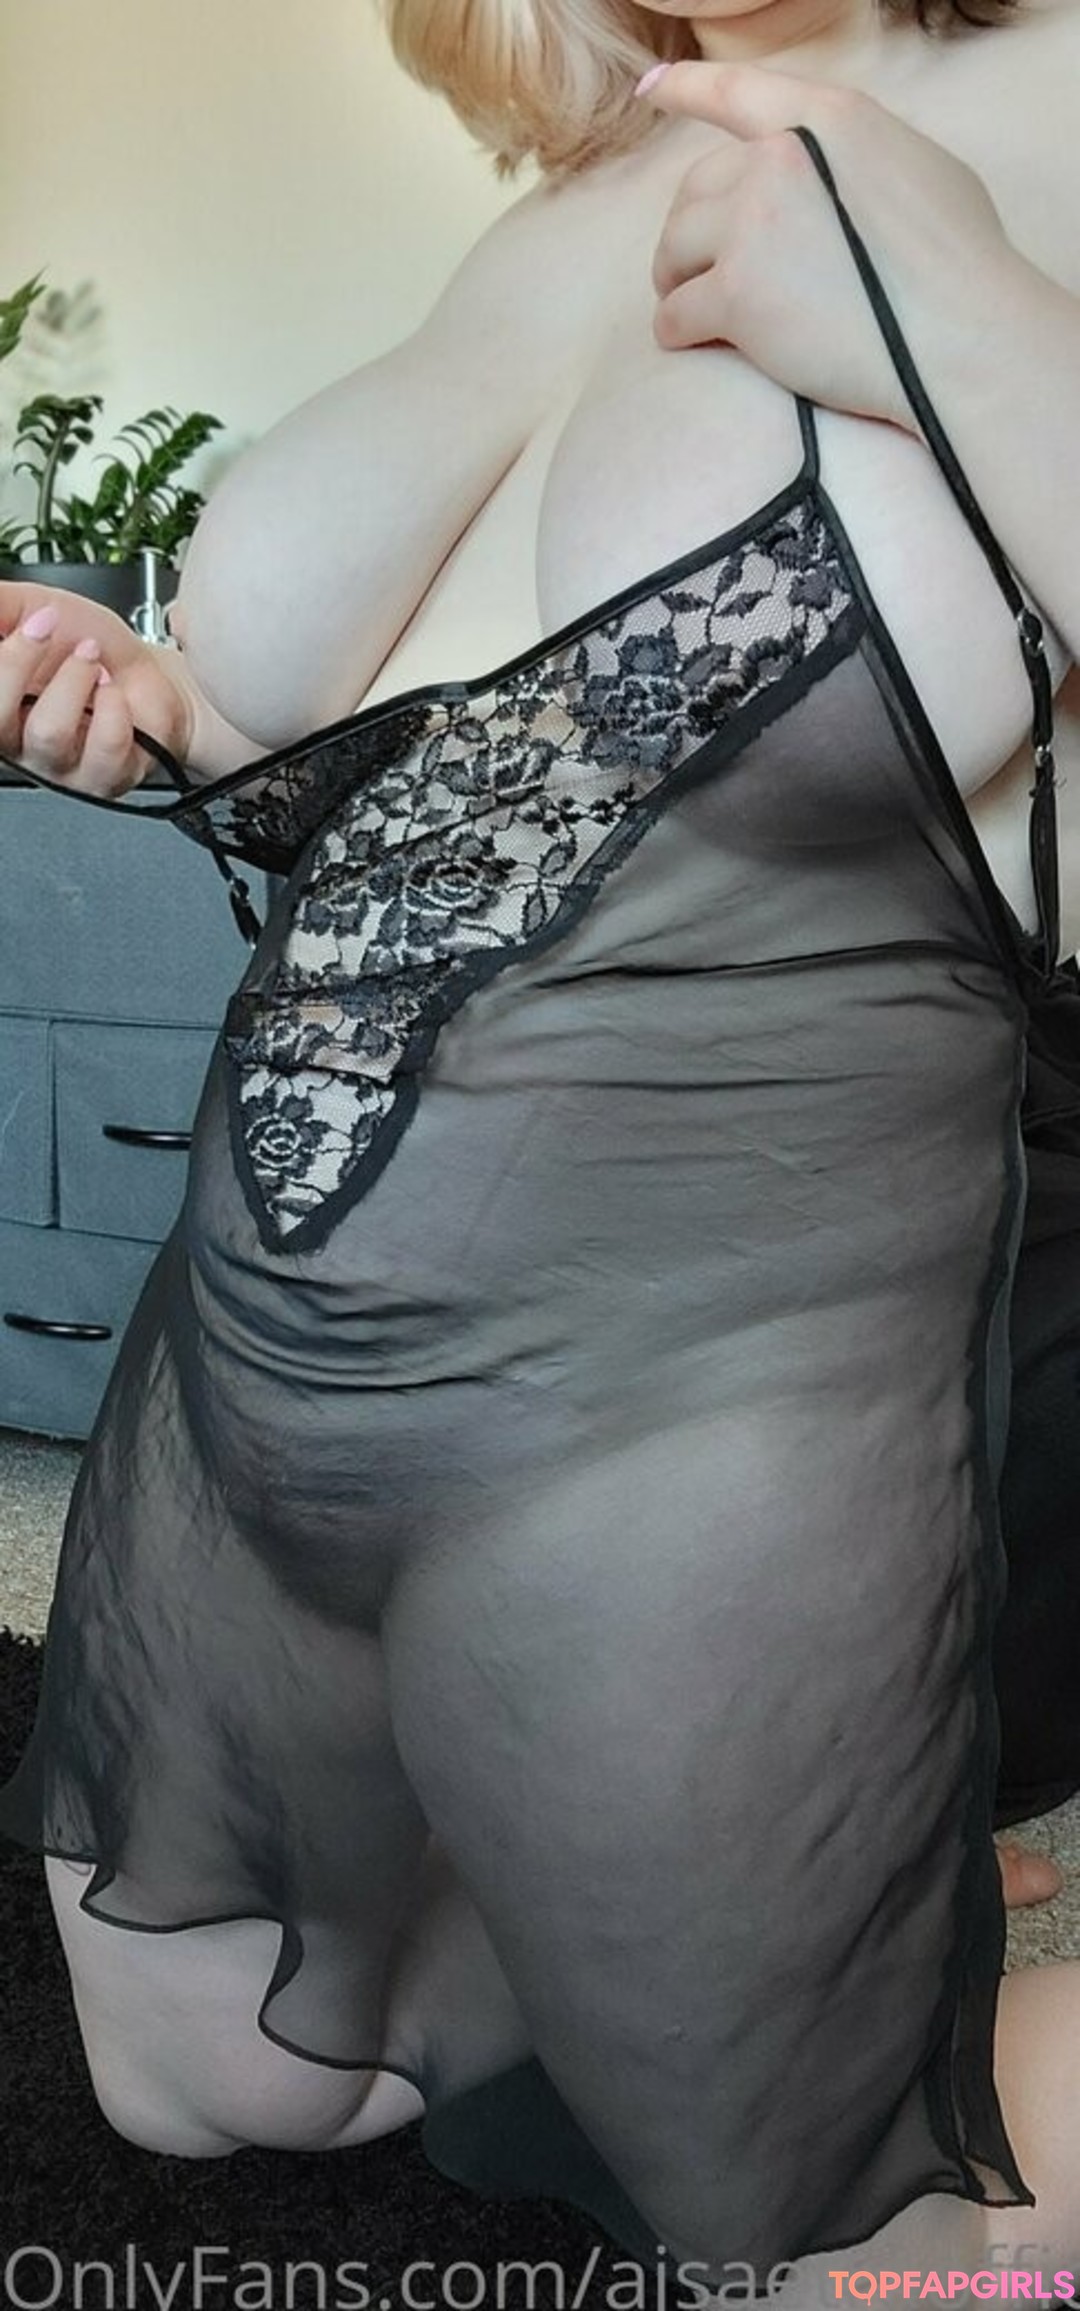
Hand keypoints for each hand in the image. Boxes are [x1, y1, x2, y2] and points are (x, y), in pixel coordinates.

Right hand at [0, 580, 193, 797]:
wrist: (151, 672)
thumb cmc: (94, 648)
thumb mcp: (38, 607)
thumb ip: (2, 606)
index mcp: (1, 706)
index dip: (6, 660)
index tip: (32, 621)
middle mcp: (21, 741)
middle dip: (21, 663)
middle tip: (50, 627)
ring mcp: (61, 766)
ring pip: (49, 733)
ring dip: (76, 680)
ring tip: (94, 664)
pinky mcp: (104, 778)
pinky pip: (103, 745)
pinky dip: (114, 707)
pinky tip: (114, 695)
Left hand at [637, 62, 1014, 430]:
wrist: (960, 331)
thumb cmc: (960, 263)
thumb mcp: (919, 169)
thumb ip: (861, 161)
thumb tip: (841, 179)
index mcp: (826, 119)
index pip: (740, 92)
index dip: (689, 88)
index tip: (652, 88)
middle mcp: (778, 159)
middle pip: (697, 188)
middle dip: (691, 228)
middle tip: (694, 266)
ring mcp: (753, 224)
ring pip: (675, 248)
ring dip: (674, 278)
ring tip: (689, 304)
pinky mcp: (736, 293)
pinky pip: (678, 312)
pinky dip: (676, 329)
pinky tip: (688, 340)